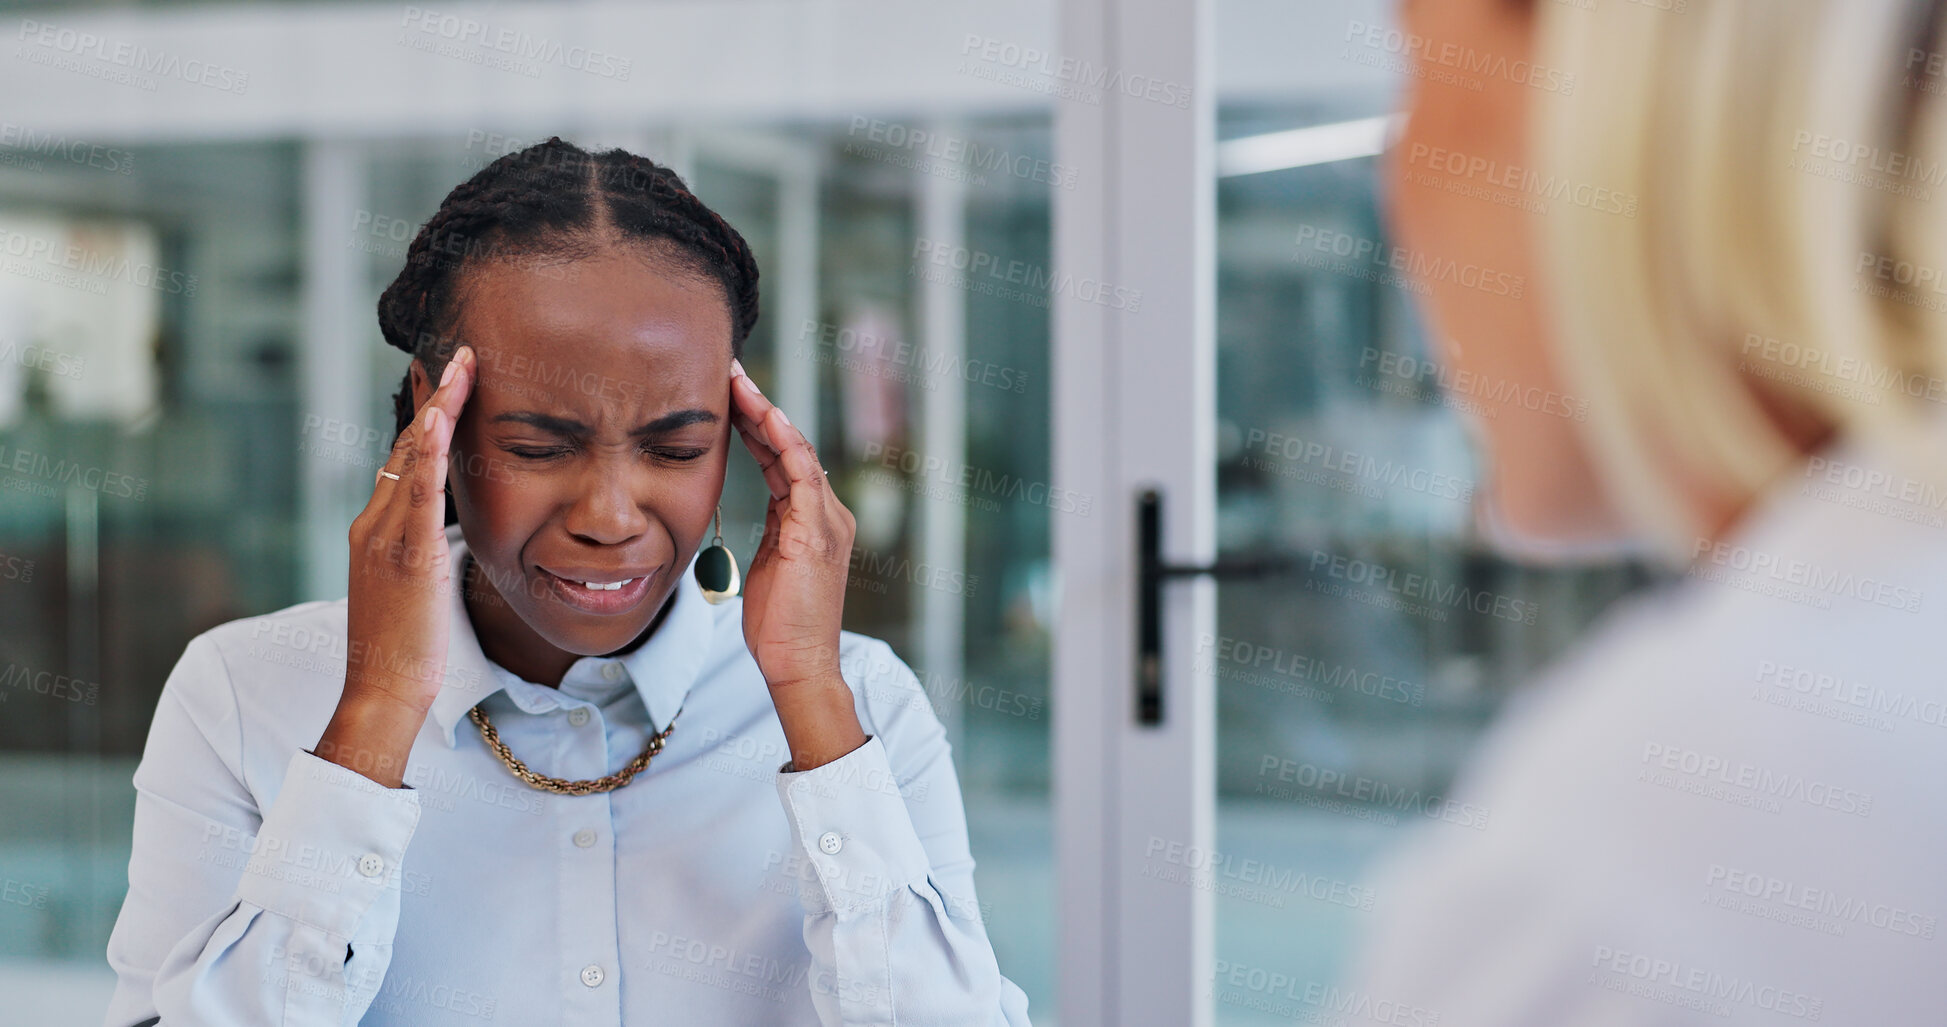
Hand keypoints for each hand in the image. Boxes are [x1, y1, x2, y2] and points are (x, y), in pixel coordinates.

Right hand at [315, 346, 475, 786]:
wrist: (381, 690)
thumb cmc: (405, 647)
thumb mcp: (416, 585)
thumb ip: (425, 548)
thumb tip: (446, 526)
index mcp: (377, 529)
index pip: (406, 458)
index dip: (427, 416)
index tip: (446, 377)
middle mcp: (374, 523)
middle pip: (408, 446)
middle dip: (436, 397)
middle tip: (460, 352)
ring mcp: (386, 538)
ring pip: (412, 459)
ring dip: (438, 408)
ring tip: (462, 365)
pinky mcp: (405, 557)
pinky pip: (417, 495)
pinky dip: (428, 454)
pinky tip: (441, 420)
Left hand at [728, 359, 865, 769]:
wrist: (798, 663)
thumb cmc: (778, 625)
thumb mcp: (767, 566)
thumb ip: (767, 533)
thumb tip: (748, 511)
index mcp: (812, 519)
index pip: (782, 459)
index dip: (756, 425)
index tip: (727, 395)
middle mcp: (827, 512)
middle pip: (790, 446)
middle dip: (759, 407)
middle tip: (729, 370)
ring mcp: (826, 521)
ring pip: (796, 451)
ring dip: (767, 414)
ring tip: (740, 382)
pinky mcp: (817, 534)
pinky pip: (803, 476)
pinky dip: (786, 443)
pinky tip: (767, 416)